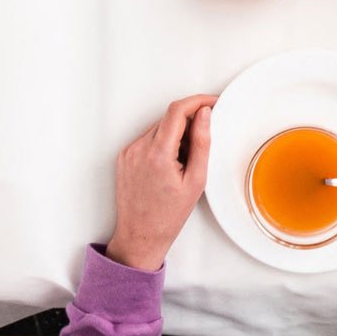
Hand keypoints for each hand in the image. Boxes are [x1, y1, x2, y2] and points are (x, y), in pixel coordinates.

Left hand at [105, 95, 217, 270]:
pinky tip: (169, 166)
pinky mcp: (124, 157)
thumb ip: (201, 142)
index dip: (197, 101)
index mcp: (157, 154)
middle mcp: (138, 149)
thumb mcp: (196, 179)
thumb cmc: (168, 215)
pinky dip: (163, 143)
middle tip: (201, 146)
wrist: (140, 234)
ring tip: (183, 163)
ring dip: (176, 134)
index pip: (177, 110)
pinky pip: (148, 139)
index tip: (211, 102)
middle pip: (169, 118)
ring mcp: (128, 153)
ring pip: (159, 128)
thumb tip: (204, 115)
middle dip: (189, 123)